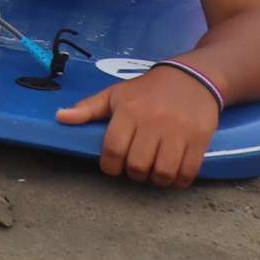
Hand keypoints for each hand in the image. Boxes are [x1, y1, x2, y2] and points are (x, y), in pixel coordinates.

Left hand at [58, 67, 220, 186]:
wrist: (191, 79)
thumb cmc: (146, 90)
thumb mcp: (114, 94)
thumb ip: (87, 109)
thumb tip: (59, 117)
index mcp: (128, 111)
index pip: (113, 149)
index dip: (109, 165)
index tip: (113, 165)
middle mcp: (153, 122)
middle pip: (137, 165)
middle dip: (133, 173)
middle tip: (135, 168)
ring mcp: (178, 132)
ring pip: (163, 172)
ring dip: (156, 180)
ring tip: (153, 172)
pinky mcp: (199, 139)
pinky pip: (188, 172)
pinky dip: (179, 180)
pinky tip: (173, 174)